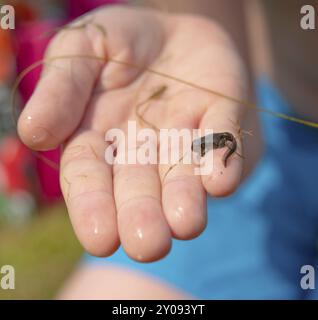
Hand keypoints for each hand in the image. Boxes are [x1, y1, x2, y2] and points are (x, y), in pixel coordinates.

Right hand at [18, 6, 249, 260]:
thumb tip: (32, 131)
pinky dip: (223, 161)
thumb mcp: (80, 49)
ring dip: (185, 201)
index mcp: (98, 138)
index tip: (101, 239)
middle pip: (139, 189)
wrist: (170, 29)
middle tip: (149, 245)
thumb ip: (60, 87)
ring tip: (186, 224)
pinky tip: (221, 180)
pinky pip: (223, 140)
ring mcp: (183, 137)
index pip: (89, 178)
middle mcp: (141, 149)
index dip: (93, 208)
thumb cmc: (118, 42)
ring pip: (182, 176)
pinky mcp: (220, 117)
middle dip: (143, 217)